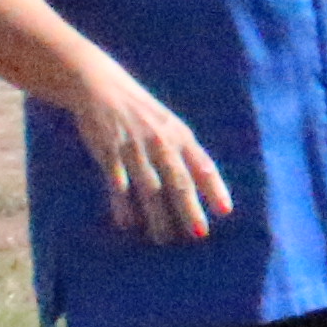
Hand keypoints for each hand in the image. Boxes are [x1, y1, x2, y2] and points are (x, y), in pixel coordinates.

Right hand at [69, 63, 232, 241]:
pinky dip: (122, 204)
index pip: (203, 165)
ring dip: (157, 216)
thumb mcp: (170, 125)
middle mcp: (161, 142)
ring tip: (164, 239)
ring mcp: (135, 148)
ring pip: (150, 188)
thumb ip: (187, 152)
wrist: (102, 88)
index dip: (215, 188)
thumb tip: (207, 184)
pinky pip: (117, 183)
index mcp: (180, 135)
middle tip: (199, 234)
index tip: (225, 212)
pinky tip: (127, 223)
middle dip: (190, 209)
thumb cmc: (142, 113)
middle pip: (178, 180)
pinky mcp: (109, 152)